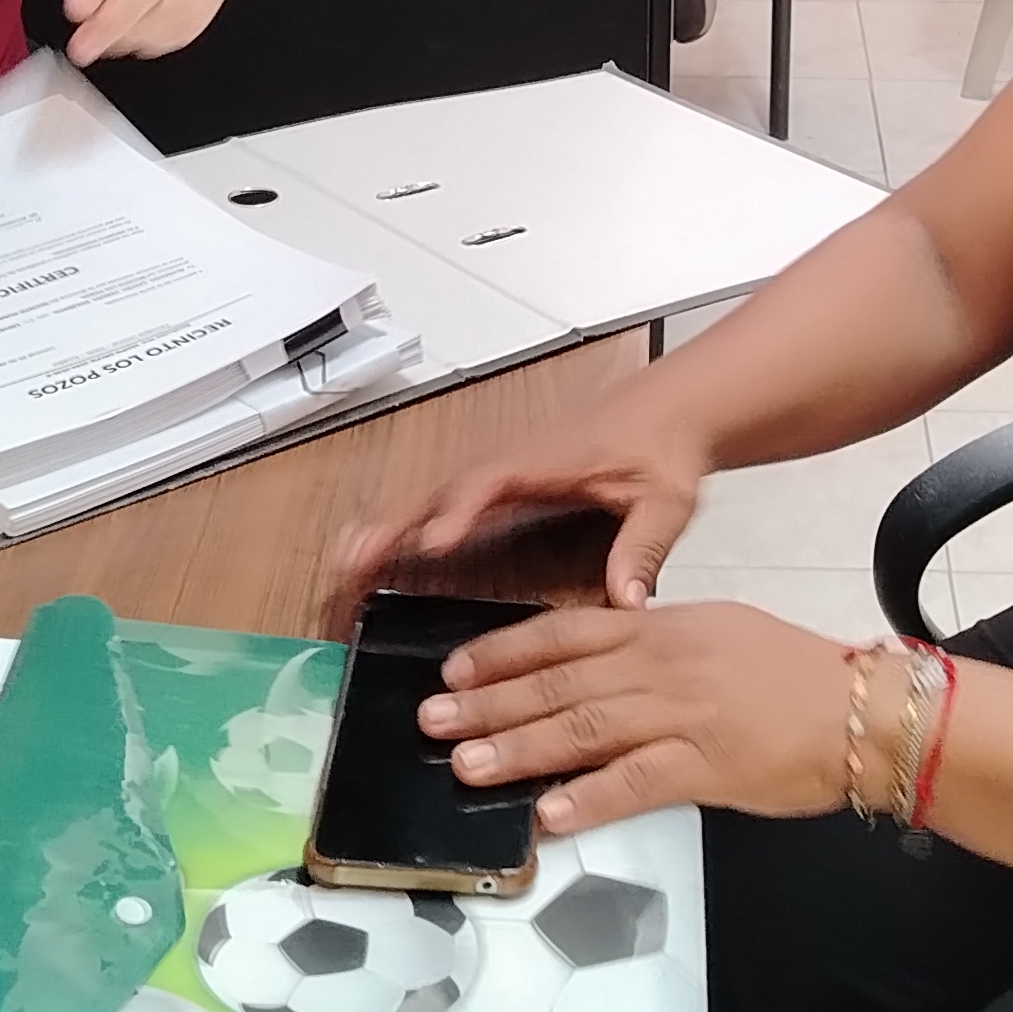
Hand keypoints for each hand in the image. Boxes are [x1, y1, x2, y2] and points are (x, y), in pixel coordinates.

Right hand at [331, 410, 713, 618]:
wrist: (668, 411)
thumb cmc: (664, 451)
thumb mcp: (666, 501)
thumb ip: (644, 546)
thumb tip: (627, 600)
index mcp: (546, 461)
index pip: (492, 482)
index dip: (459, 510)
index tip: (431, 541)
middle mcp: (512, 462)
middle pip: (443, 490)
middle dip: (397, 523)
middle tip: (353, 559)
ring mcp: (501, 470)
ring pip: (434, 495)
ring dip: (388, 524)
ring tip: (344, 561)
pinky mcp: (500, 482)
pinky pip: (444, 500)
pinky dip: (405, 521)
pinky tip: (375, 547)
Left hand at [414, 602, 859, 833]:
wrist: (863, 711)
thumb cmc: (791, 675)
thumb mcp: (716, 634)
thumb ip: (653, 645)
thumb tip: (591, 665)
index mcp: (662, 627)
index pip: (566, 633)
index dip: (504, 652)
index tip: (454, 668)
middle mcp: (664, 663)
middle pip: (560, 680)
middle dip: (489, 702)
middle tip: (433, 719)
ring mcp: (684, 714)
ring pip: (585, 728)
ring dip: (520, 749)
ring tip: (466, 764)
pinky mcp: (708, 765)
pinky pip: (636, 782)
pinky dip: (588, 799)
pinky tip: (547, 815)